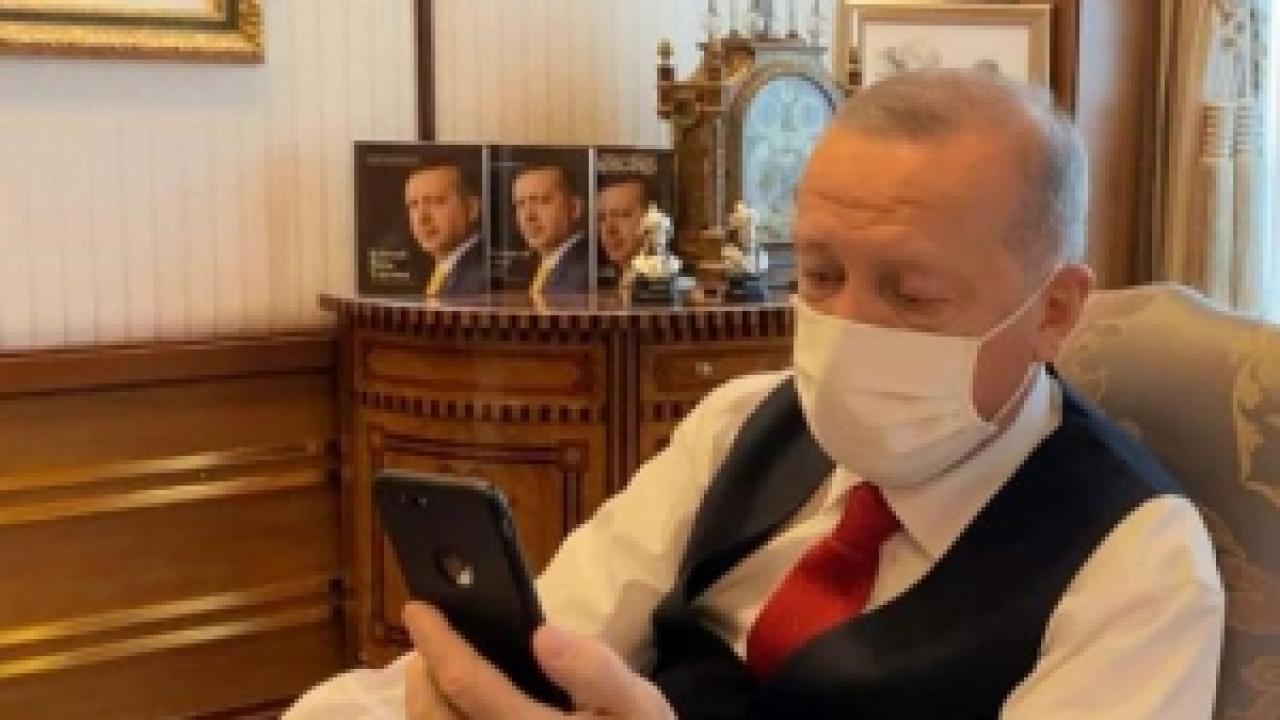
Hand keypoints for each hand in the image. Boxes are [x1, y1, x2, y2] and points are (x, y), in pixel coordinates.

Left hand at [403, 602, 674, 718]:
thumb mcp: (638, 706)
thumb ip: (596, 670)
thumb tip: (543, 635)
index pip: (466, 683)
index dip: (436, 642)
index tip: (418, 607)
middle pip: (433, 714)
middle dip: (423, 671)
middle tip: (430, 639)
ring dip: (427, 701)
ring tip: (440, 669)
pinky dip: (443, 718)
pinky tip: (457, 705)